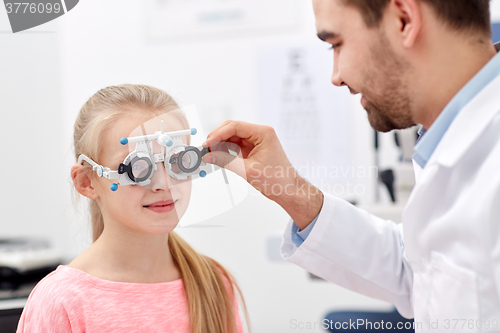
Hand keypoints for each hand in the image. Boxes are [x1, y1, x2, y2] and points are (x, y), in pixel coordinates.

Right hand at [202, 121, 322, 228]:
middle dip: (218, 137)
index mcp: (263, 133)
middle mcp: (260, 134)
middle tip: (206, 148)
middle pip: (232, 129)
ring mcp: (256, 141)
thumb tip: (209, 156)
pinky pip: (235, 145)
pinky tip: (218, 155)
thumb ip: (226, 161)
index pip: (235, 126)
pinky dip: (226, 150)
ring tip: (210, 153)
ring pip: (232, 137)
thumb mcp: (247, 171)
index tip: (208, 143)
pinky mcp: (253, 149)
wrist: (288, 190)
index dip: (218, 133)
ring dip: (220, 144)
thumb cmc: (277, 180)